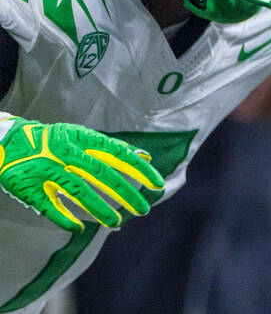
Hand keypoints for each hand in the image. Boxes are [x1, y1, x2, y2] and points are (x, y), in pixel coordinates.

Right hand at [0, 115, 163, 231]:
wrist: (9, 142)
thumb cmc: (56, 143)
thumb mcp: (84, 139)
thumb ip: (112, 149)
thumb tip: (145, 156)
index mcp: (82, 139)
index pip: (118, 154)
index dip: (139, 169)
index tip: (157, 184)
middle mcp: (65, 152)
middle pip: (101, 174)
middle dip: (125, 193)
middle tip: (143, 209)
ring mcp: (46, 169)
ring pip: (78, 191)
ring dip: (99, 209)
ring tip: (116, 223)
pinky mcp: (29, 187)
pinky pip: (50, 206)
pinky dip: (65, 219)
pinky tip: (79, 229)